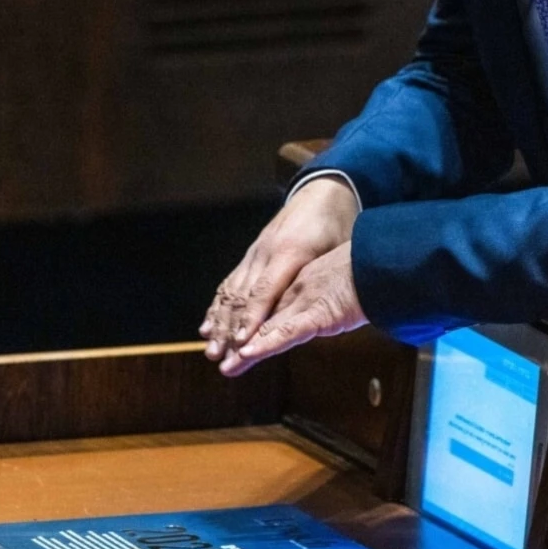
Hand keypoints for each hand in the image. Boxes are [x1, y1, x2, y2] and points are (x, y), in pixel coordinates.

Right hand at [202, 178, 359, 372]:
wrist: (321, 193)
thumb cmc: (335, 224)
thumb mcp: (340, 249)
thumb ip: (328, 277)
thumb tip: (329, 307)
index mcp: (289, 252)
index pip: (265, 290)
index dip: (252, 318)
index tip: (242, 341)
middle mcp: (265, 254)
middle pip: (241, 296)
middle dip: (228, 328)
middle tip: (217, 356)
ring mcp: (254, 254)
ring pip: (231, 292)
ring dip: (218, 322)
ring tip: (209, 348)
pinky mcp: (251, 256)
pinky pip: (230, 283)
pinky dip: (217, 306)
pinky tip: (207, 326)